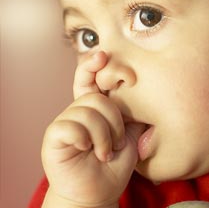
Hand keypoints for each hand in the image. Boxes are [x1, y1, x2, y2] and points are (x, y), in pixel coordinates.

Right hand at [41, 52, 144, 207]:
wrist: (97, 192)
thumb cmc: (113, 164)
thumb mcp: (129, 135)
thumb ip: (131, 113)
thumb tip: (138, 88)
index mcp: (93, 108)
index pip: (88, 78)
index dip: (93, 65)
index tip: (104, 56)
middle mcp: (77, 110)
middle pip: (95, 96)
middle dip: (113, 119)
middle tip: (116, 141)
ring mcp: (64, 122)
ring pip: (87, 111)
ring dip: (103, 136)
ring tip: (104, 153)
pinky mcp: (53, 136)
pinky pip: (70, 126)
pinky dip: (86, 140)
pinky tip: (87, 151)